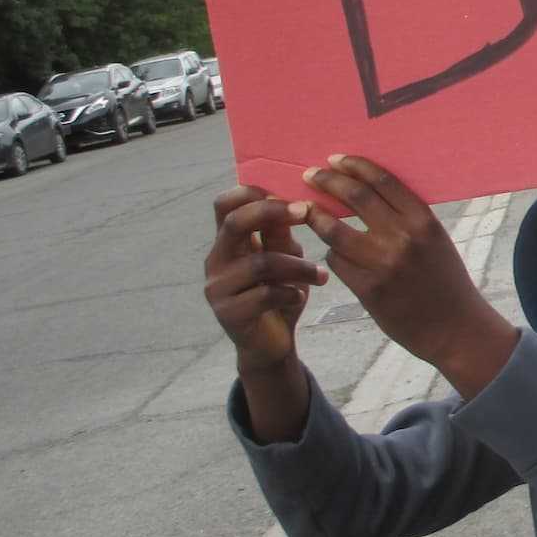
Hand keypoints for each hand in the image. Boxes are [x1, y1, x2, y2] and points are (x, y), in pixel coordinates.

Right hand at [205, 186, 326, 373]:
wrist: (270, 343)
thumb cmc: (278, 293)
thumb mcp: (284, 258)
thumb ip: (282, 234)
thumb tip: (297, 200)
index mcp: (227, 241)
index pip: (225, 205)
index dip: (254, 193)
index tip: (291, 196)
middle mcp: (216, 260)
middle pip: (235, 223)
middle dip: (273, 213)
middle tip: (307, 213)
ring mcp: (218, 287)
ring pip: (261, 263)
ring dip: (299, 265)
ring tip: (320, 275)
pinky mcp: (228, 313)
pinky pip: (264, 295)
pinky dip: (291, 293)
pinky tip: (301, 296)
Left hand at [297, 155, 516, 393]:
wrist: (454, 327)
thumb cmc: (444, 280)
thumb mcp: (435, 240)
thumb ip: (405, 218)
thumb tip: (365, 192)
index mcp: (423, 220)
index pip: (382, 180)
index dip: (354, 165)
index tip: (335, 159)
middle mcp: (403, 237)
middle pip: (355, 196)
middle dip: (327, 181)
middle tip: (310, 175)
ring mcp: (383, 263)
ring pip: (335, 230)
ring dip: (316, 217)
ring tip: (305, 210)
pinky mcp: (367, 289)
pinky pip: (336, 262)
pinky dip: (332, 254)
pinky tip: (334, 254)